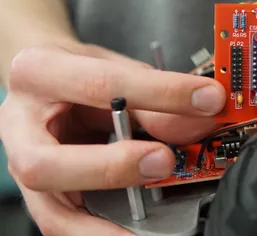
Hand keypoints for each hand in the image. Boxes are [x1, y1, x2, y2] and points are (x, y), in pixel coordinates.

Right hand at [0, 42, 225, 234]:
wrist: (46, 81)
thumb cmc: (78, 71)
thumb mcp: (116, 67)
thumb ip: (156, 94)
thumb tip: (203, 116)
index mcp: (39, 72)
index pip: (102, 83)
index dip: (162, 92)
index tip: (207, 99)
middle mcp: (19, 123)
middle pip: (46, 162)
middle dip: (111, 168)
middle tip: (164, 161)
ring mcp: (22, 162)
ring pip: (49, 205)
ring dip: (102, 218)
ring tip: (148, 224)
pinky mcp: (38, 191)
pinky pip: (61, 223)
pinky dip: (97, 233)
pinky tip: (128, 235)